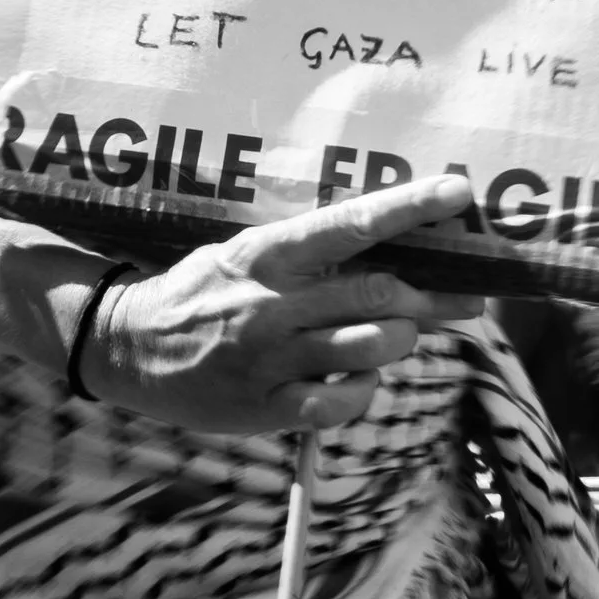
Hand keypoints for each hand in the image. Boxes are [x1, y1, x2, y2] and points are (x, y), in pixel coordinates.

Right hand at [83, 189, 478, 436]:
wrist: (128, 346)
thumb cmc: (203, 293)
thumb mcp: (246, 256)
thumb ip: (309, 256)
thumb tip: (388, 246)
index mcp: (269, 254)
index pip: (351, 223)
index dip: (409, 207)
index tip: (458, 193)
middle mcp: (273, 302)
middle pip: (379, 292)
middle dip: (435, 295)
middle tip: (469, 296)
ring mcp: (271, 357)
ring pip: (372, 346)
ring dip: (401, 340)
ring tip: (398, 335)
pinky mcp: (266, 406)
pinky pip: (342, 402)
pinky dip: (365, 390)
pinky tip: (358, 379)